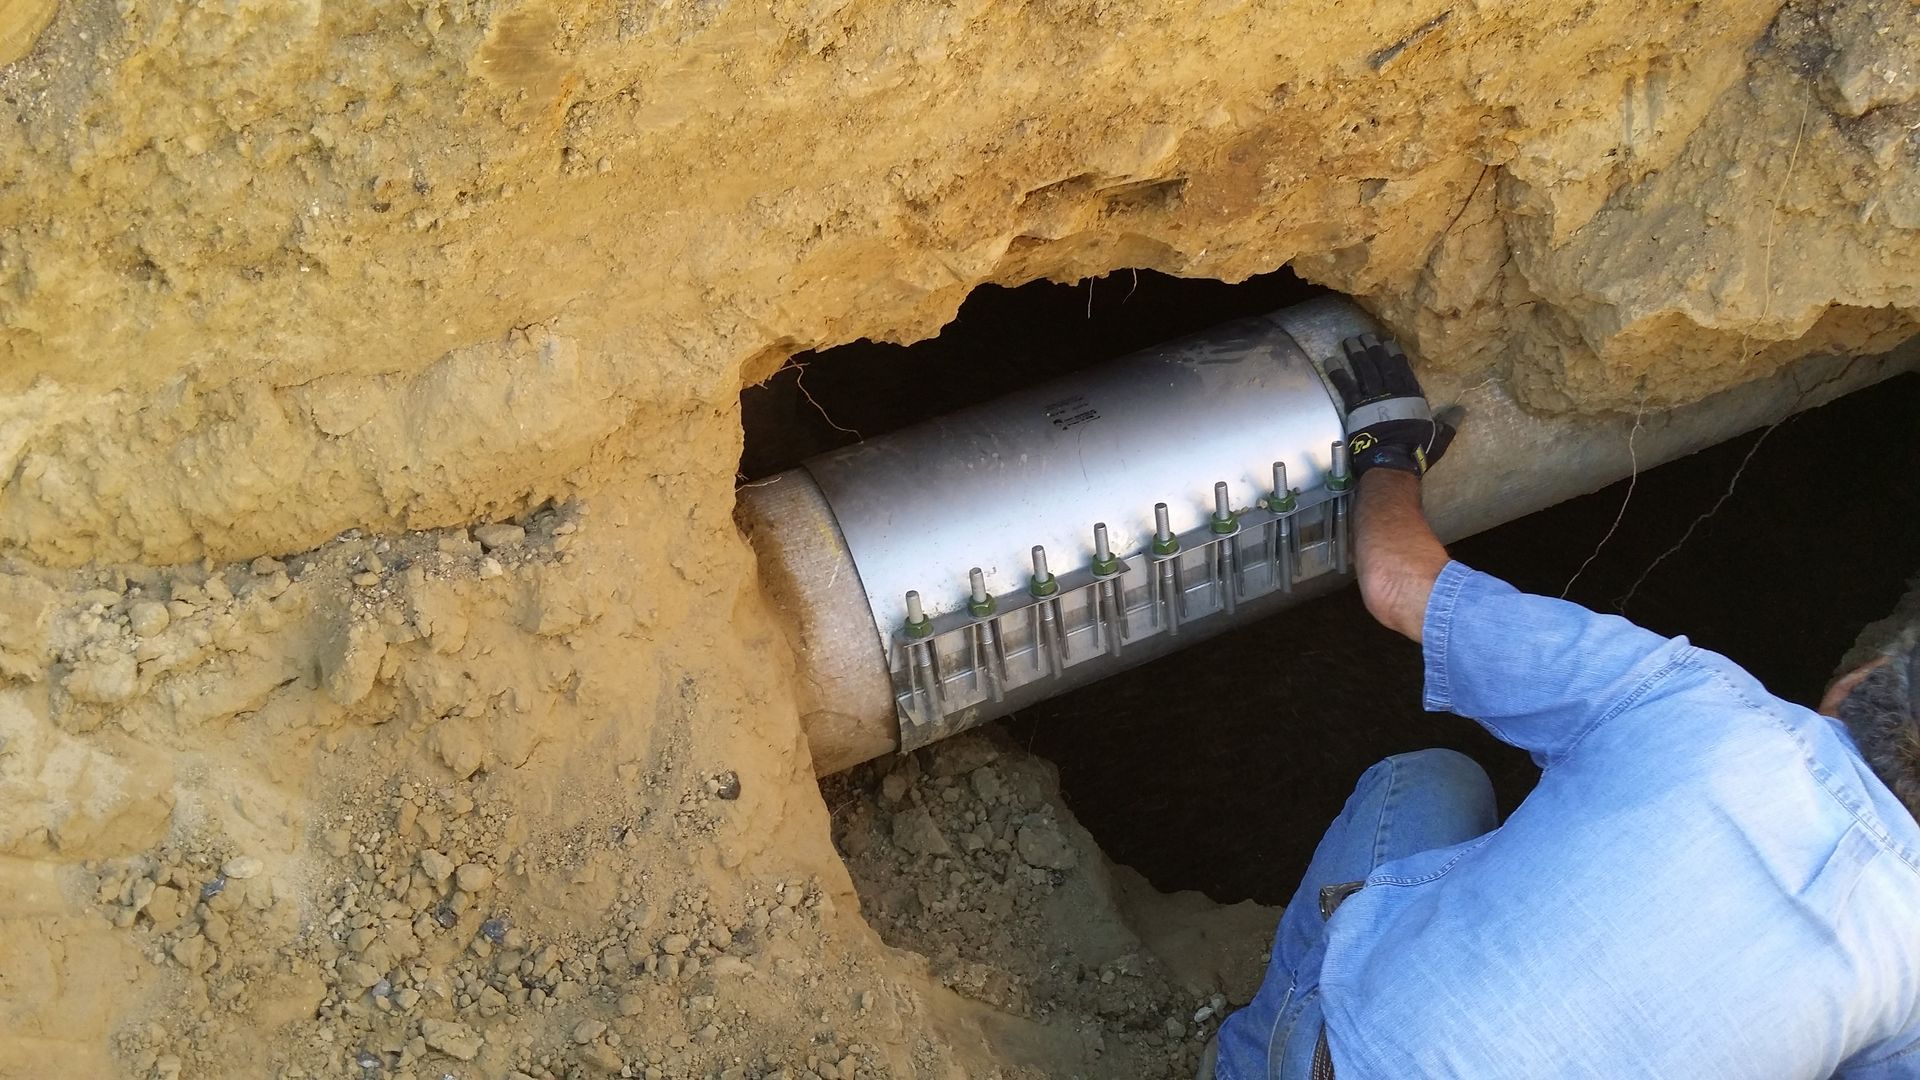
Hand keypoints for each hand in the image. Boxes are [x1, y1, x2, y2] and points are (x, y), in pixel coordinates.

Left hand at [1328, 334, 1456, 477]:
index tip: (1387, 342)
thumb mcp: (1438, 436)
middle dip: (1373, 349)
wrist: (1392, 460)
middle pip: (1381, 365)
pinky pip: (1346, 386)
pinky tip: (1330, 361)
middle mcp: (1392, 392)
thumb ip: (1448, 422)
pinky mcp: (1356, 408)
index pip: (1403, 369)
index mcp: (1411, 397)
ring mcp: (1373, 398)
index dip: (1394, 354)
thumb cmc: (1416, 450)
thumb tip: (1462, 411)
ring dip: (1356, 354)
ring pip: (1364, 370)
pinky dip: (1338, 373)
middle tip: (1365, 336)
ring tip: (1348, 341)